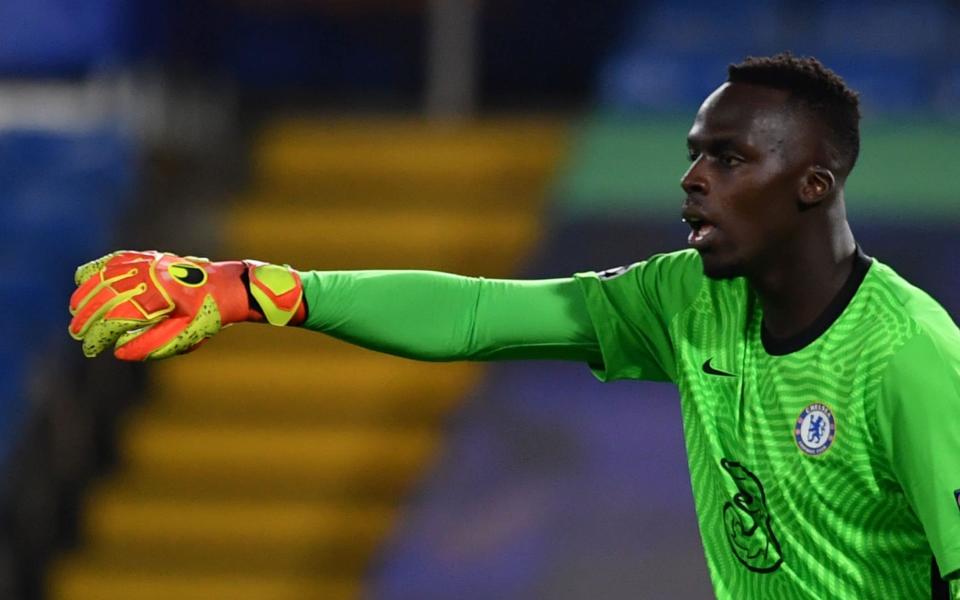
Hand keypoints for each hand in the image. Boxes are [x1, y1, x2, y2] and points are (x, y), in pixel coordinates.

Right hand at [68, 250, 303, 360]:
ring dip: (87, 293)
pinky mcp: (151, 257)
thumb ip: (152, 345)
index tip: (91, 348)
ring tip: (76, 311)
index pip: (118, 317)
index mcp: (161, 298)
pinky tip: (84, 278)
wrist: (228, 287)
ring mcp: (151, 264)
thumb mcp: (185, 337)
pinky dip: (99, 268)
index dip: (99, 334)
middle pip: (107, 295)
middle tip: (78, 334)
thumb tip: (119, 353)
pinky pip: (118, 259)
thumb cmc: (209, 316)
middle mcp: (153, 277)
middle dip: (88, 316)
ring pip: (107, 275)